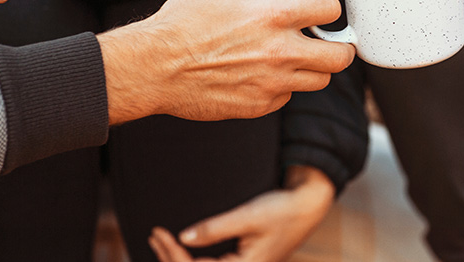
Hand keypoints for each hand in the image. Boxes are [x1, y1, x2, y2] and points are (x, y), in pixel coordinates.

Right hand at [97, 0, 353, 123]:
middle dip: (338, 45)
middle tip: (324, 39)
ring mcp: (271, 83)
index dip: (328, 6)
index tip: (318, 8)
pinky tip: (261, 71)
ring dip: (312, 66)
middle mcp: (280, 53)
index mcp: (273, 16)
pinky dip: (283, 85)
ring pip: (319, 80)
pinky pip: (288, 96)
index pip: (331, 10)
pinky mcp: (259, 106)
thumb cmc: (184, 22)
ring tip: (290, 54)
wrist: (153, 67)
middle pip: (339, 57)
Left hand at [148, 165, 335, 261]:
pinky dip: (194, 258)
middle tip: (155, 236)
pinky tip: (184, 250)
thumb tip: (184, 237)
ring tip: (161, 243)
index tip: (159, 233)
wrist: (308, 205)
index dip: (173, 254)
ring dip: (180, 258)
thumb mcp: (248, 216)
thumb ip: (215, 229)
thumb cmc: (284, 210)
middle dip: (171, 257)